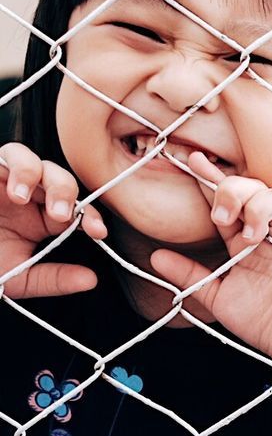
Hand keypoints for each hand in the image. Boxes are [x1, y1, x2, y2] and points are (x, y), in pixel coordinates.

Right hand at [0, 143, 107, 298]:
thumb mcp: (17, 277)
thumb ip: (52, 279)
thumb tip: (90, 280)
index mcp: (42, 219)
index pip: (77, 210)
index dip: (91, 217)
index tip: (98, 232)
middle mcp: (29, 196)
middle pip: (61, 180)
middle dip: (66, 193)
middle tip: (59, 215)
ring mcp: (6, 180)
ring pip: (34, 161)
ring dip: (35, 175)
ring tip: (22, 198)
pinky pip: (7, 155)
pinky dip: (15, 167)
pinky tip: (13, 192)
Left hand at [148, 153, 271, 360]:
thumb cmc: (261, 324)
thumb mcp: (218, 297)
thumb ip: (189, 275)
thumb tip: (154, 256)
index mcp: (243, 242)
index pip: (225, 203)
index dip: (207, 180)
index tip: (187, 160)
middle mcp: (269, 233)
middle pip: (250, 192)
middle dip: (231, 192)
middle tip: (221, 214)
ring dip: (258, 205)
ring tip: (250, 234)